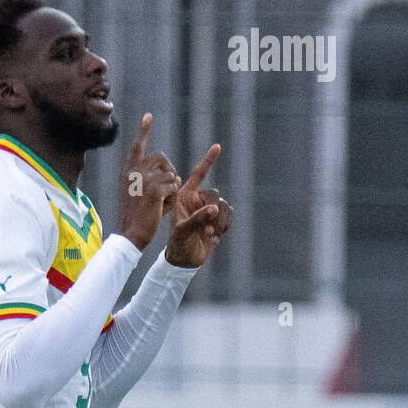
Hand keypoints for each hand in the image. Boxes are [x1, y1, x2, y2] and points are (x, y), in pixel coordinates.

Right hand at [117, 113, 181, 251]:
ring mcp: (144, 180)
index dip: (143, 131)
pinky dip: (172, 199)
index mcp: (127, 171)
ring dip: (170, 189)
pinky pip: (173, 187)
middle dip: (169, 171)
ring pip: (170, 174)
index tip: (148, 116)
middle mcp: (134, 172)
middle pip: (161, 158)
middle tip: (167, 188)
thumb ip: (145, 179)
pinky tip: (162, 209)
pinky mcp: (155, 190)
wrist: (130, 235)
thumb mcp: (134, 194)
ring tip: (160, 204)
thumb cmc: (134, 218)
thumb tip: (170, 174)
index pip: (137, 146)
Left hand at [165, 143, 232, 267]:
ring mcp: (209, 208)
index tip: (217, 146)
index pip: (199, 174)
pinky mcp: (219, 218)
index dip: (208, 160)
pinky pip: (230, 214)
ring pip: (224, 205)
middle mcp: (198, 199)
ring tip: (210, 235)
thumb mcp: (182, 231)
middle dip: (213, 211)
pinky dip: (225, 225)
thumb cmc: (177, 243)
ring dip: (220, 221)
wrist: (184, 260)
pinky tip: (216, 236)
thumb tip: (215, 208)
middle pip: (215, 193)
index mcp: (185, 196)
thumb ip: (197, 219)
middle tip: (206, 230)